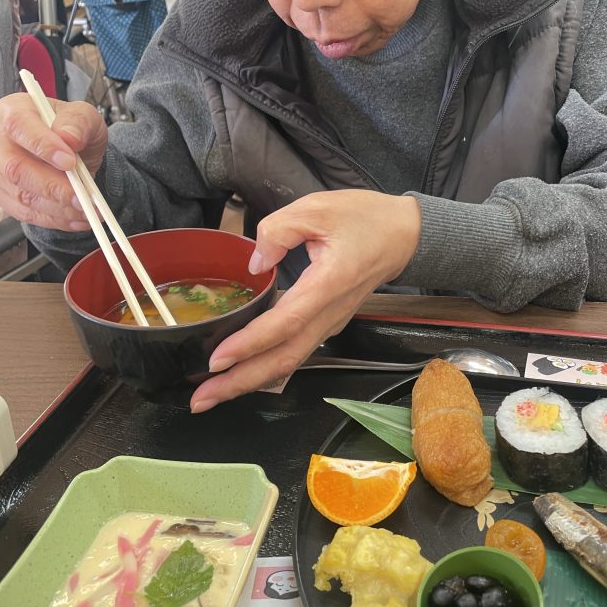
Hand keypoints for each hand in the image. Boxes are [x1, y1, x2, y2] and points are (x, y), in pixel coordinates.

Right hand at [0, 93, 107, 229]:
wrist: (68, 150)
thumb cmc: (70, 129)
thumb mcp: (83, 115)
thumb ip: (79, 122)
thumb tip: (70, 138)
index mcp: (14, 112)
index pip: (19, 126)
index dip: (43, 146)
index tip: (70, 161)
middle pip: (15, 168)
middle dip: (53, 187)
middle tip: (83, 198)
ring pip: (21, 196)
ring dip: (59, 209)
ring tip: (88, 211)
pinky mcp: (4, 196)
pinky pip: (26, 213)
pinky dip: (55, 220)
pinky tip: (78, 219)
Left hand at [190, 190, 421, 411]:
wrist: (404, 235)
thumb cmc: (365, 218)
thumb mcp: (318, 208)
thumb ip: (280, 229)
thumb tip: (255, 262)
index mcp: (329, 283)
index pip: (286, 322)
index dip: (251, 343)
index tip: (217, 359)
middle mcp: (331, 312)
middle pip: (285, 358)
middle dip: (241, 382)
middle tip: (202, 399)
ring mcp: (332, 322)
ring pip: (290, 360)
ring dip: (250, 381)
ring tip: (212, 394)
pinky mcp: (328, 322)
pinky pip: (296, 351)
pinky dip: (267, 368)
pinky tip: (242, 373)